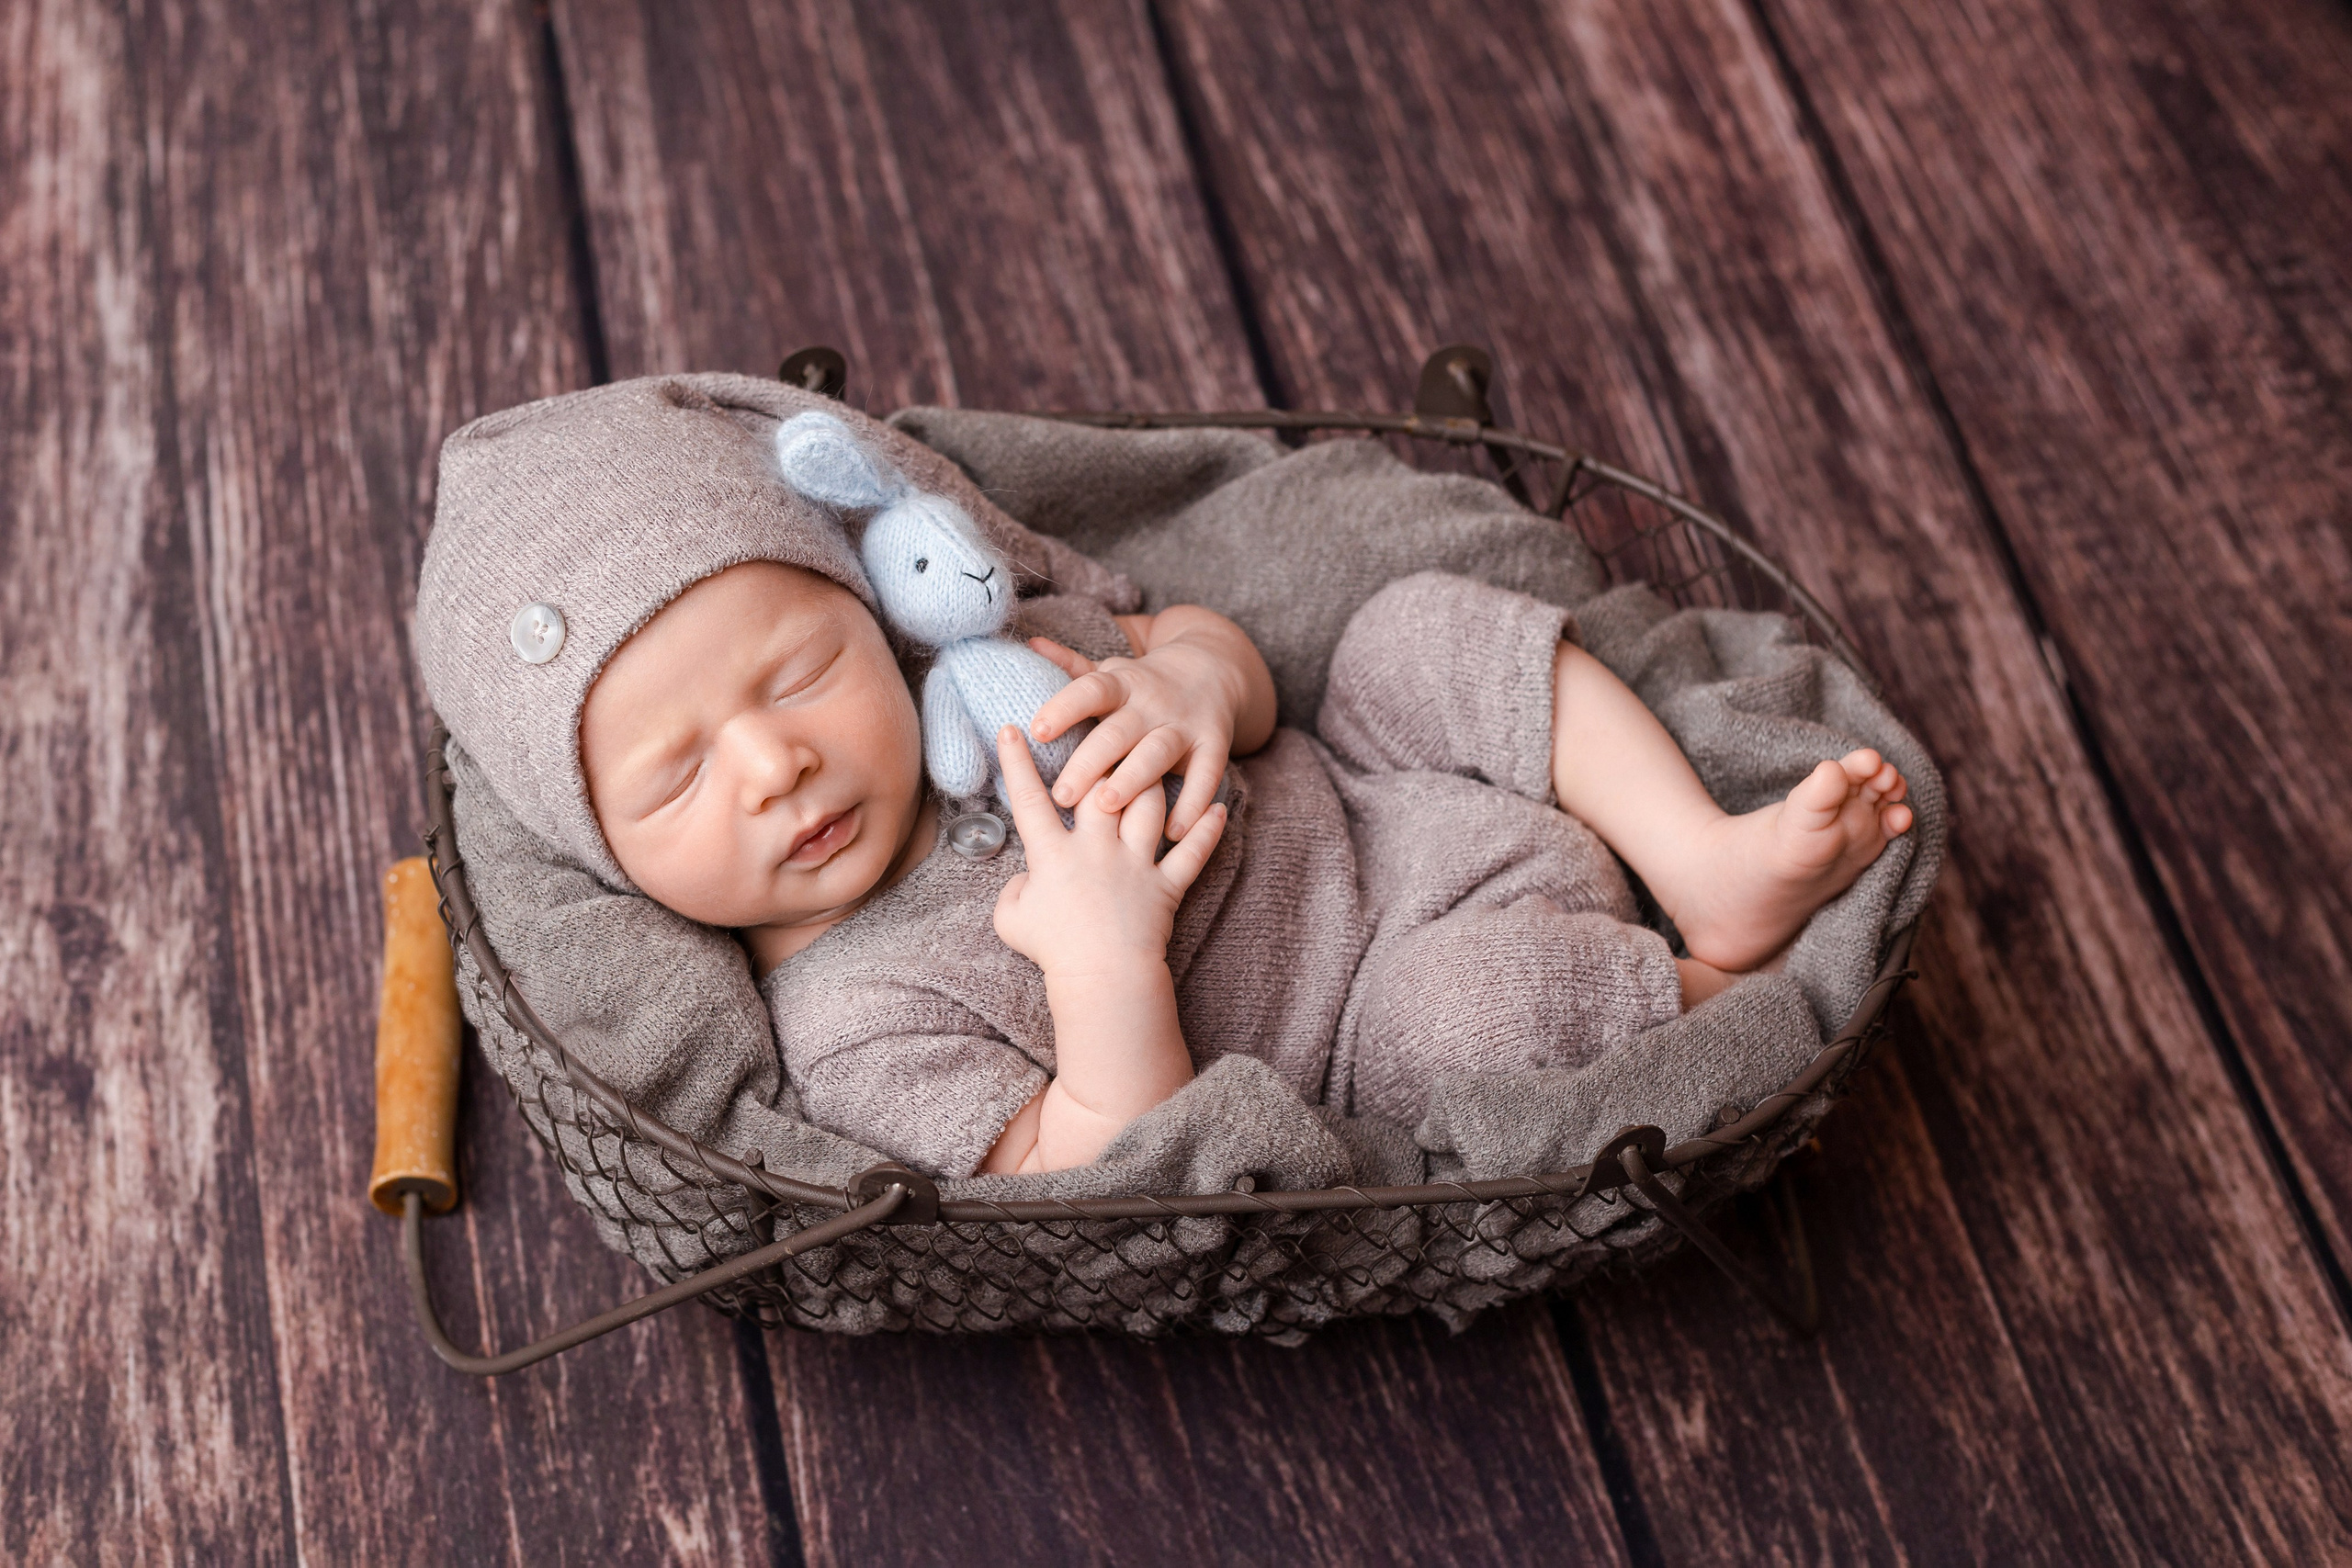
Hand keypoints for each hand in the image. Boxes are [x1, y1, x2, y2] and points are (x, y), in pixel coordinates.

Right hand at [990, 725, 1226, 981]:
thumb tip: (1025, 880)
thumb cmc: (1053, 951)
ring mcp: (1135, 864)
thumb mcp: (1011, 919)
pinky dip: (1207, 832)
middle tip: (1104, 734)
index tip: (1010, 728)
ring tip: (1156, 761)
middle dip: (1101, 755)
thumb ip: (1013, 890)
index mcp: (1054, 854)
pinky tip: (1219, 809)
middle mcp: (1097, 848)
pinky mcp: (1166, 885)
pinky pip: (1192, 853)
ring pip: (1150, 806)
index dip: (1016, 763)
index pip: (1030, 800)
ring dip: (1153, 780)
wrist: (1103, 979)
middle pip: (1103, 786)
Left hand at [1027, 607, 1270, 835]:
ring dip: (1133, 780)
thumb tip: (1031, 644)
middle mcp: (1153, 703)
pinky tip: (1172, 833)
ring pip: (1157, 753)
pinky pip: (1205, 776)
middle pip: (1118, 732)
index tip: (1036, 731)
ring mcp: (1185, 725)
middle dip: (1090, 762)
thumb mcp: (1112, 670)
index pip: (1091, 690)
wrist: (1213, 671)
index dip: (1065, 708)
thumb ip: (1072, 666)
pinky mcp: (1213, 745)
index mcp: (1123, 683)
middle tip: (1061, 795)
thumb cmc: (1144, 683)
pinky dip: (1192, 804)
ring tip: (1106, 805)